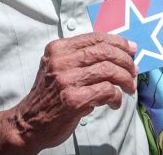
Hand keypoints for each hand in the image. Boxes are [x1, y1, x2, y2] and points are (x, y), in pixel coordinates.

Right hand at [8, 33, 136, 151]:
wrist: (28, 123)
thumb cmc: (50, 96)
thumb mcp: (59, 68)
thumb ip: (81, 58)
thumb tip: (118, 53)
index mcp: (58, 49)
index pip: (95, 38)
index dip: (118, 42)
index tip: (132, 49)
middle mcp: (60, 61)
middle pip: (104, 52)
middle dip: (125, 60)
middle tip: (134, 70)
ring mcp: (66, 80)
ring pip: (108, 70)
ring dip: (125, 79)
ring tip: (129, 87)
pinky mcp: (73, 100)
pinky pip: (106, 90)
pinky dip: (116, 96)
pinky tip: (115, 102)